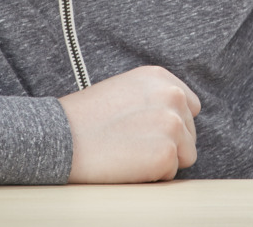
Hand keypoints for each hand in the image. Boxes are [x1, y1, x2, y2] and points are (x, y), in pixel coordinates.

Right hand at [58, 65, 200, 182]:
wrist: (62, 137)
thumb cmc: (87, 117)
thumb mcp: (126, 89)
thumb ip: (153, 96)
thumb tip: (175, 116)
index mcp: (160, 77)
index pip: (189, 106)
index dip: (172, 122)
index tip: (149, 129)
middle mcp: (172, 95)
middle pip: (190, 131)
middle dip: (169, 142)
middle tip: (134, 142)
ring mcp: (172, 123)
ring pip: (186, 154)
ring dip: (163, 158)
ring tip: (130, 151)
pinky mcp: (167, 153)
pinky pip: (171, 173)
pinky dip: (153, 175)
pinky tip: (128, 163)